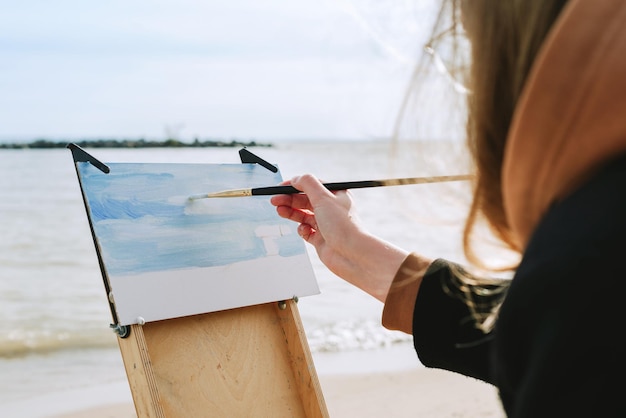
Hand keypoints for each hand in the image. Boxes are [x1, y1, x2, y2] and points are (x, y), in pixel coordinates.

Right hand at [270, 174, 409, 301]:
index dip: (295, 185)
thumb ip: (307, 184)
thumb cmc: (343, 225)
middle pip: (305, 200)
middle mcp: (331, 209)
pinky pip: (306, 231)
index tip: (280, 187)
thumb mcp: (323, 198)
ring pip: (303, 215)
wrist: (352, 254)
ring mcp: (326, 224)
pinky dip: (302, 230)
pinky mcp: (321, 239)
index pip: (312, 185)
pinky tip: (303, 230)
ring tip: (280, 211)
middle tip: (274, 200)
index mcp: (336, 195)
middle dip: (289, 199)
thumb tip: (296, 178)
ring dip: (291, 212)